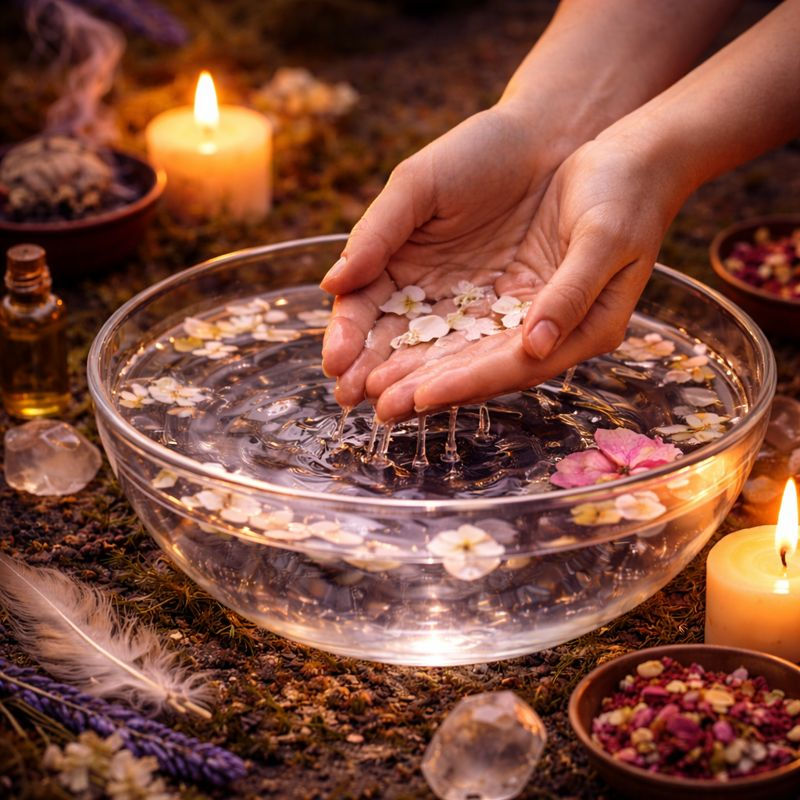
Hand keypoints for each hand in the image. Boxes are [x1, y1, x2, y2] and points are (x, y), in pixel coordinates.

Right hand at [320, 103, 573, 411]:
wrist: (546, 145)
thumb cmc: (476, 154)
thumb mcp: (419, 186)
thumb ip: (377, 234)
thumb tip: (331, 285)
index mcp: (392, 263)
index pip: (361, 310)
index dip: (347, 338)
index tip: (335, 364)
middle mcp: (424, 294)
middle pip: (391, 342)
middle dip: (371, 372)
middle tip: (352, 400)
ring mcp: (464, 309)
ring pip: (432, 354)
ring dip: (409, 382)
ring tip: (389, 407)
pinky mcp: (506, 317)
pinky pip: (482, 349)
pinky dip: (462, 371)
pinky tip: (441, 392)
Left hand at [343, 131, 686, 421]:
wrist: (627, 158)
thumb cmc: (625, 192)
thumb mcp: (604, 237)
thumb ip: (570, 293)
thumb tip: (535, 346)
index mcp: (585, 328)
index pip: (515, 365)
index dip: (466, 382)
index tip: (419, 397)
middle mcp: (551, 332)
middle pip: (481, 368)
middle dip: (428, 387)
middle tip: (377, 406)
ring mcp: (526, 314)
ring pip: (464, 350)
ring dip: (418, 368)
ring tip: (368, 387)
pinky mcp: (507, 292)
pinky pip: (460, 320)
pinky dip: (425, 334)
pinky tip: (389, 345)